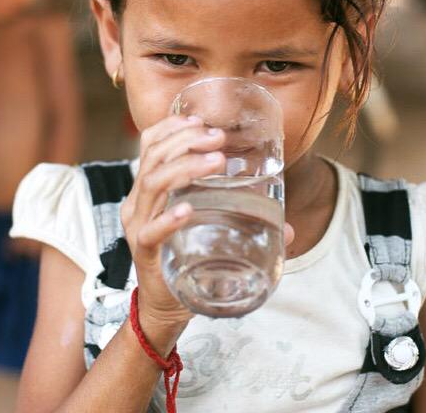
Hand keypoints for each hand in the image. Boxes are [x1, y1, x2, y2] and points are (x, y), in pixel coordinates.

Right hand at [121, 115, 226, 329]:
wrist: (166, 306)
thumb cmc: (186, 257)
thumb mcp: (207, 228)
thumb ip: (243, 223)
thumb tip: (288, 228)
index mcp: (149, 189)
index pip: (149, 146)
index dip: (170, 128)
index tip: (198, 120)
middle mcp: (138, 202)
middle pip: (153, 158)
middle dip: (185, 141)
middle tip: (218, 138)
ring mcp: (138, 226)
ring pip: (153, 185)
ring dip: (185, 168)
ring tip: (216, 162)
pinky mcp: (143, 252)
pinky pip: (151, 231)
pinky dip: (169, 219)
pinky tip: (186, 211)